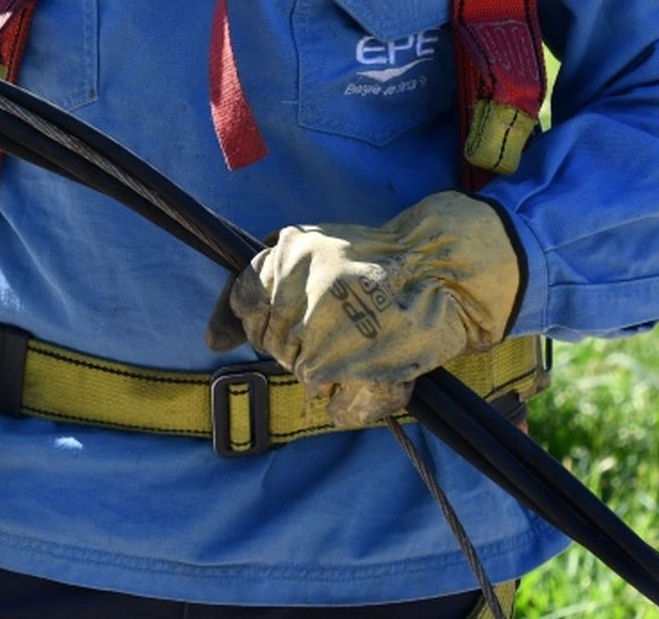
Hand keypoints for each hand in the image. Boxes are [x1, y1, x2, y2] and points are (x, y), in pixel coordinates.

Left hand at [206, 191, 522, 426]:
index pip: (242, 303)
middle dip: (301, 342)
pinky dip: (358, 399)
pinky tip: (379, 370)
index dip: (261, 317)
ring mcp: (318, 334)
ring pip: (304, 374)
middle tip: (344, 324)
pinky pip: (338, 406)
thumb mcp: (308, 252)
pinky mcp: (347, 368)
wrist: (445, 266)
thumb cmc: (377, 261)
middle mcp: (293, 294)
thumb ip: (256, 291)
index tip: (286, 319)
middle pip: (272, 344)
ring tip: (367, 342)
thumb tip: (212, 341)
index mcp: (281, 258)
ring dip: (334, 368)